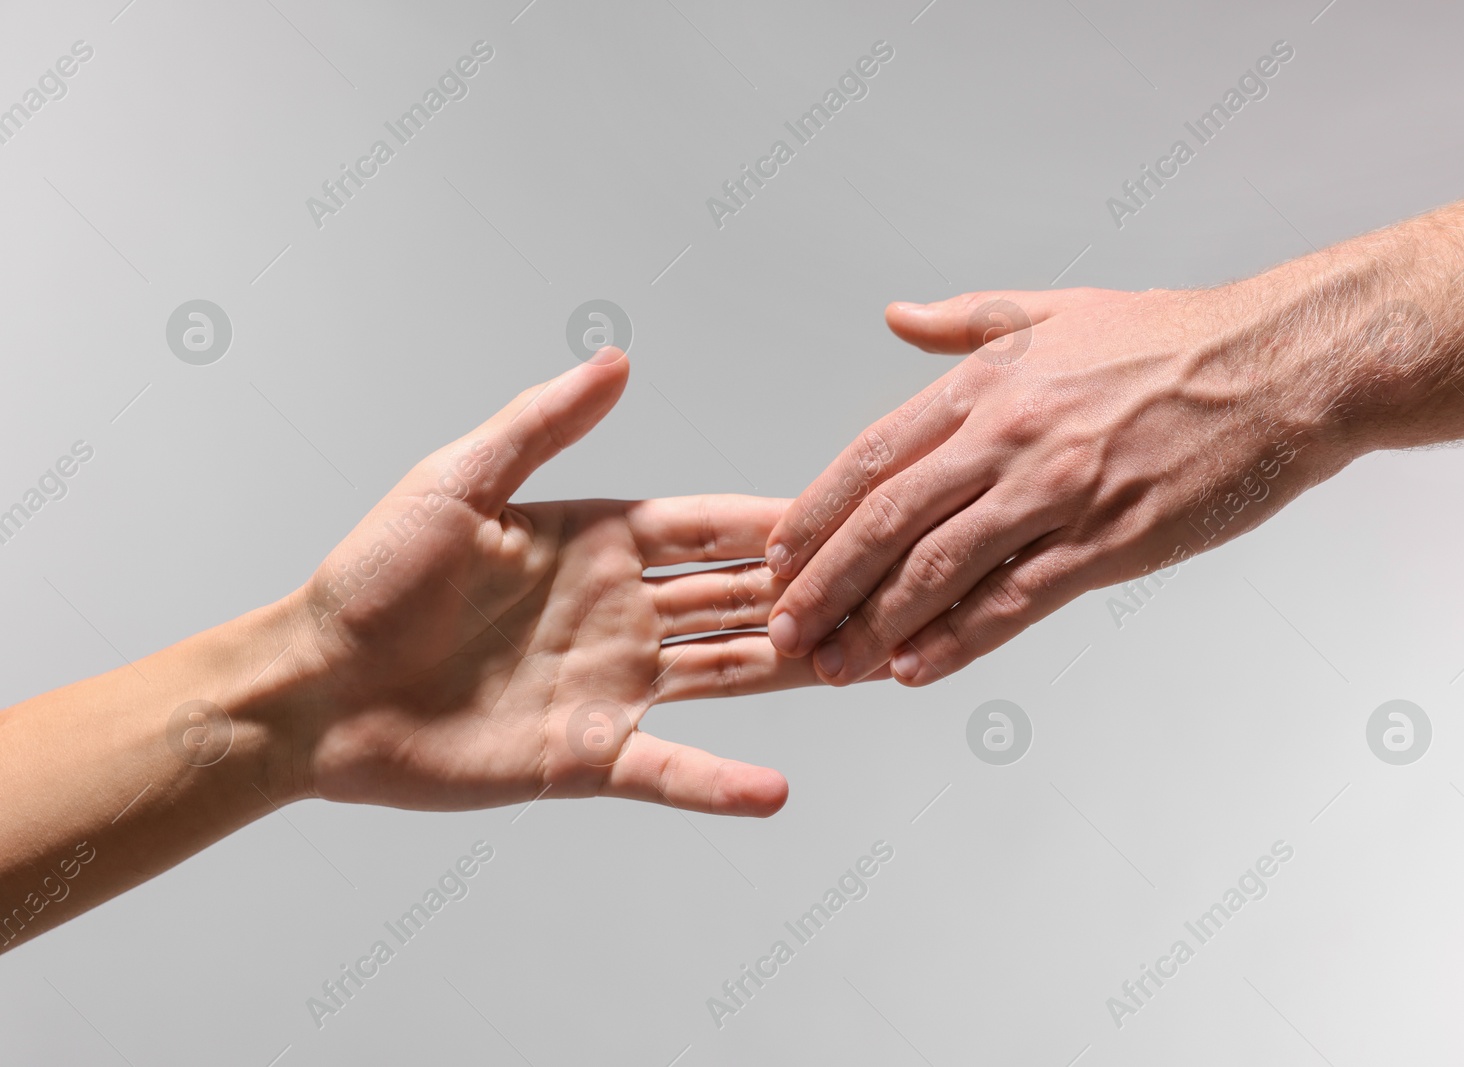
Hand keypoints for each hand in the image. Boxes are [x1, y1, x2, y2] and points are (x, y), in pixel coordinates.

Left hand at [284, 349, 838, 816]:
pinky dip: (720, 785)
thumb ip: (542, 425)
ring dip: (792, 672)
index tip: (840, 513)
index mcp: (595, 542)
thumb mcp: (457, 482)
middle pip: (734, 598)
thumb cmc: (369, 577)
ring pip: (725, 675)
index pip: (706, 526)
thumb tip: (616, 359)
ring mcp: (608, 684)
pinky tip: (775, 791)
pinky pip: (667, 769)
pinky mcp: (584, 754)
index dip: (768, 523)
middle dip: (805, 594)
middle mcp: (616, 611)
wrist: (312, 686)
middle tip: (885, 589)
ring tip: (864, 669)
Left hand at [762, 286, 1343, 685]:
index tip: (777, 557)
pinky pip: (1015, 601)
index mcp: (987, 384)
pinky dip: (959, 640)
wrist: (1280, 364)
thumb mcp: (1055, 309)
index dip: (815, 515)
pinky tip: (916, 669)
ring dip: (876, 625)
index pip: (872, 458)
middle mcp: (1009, 437)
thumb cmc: (1171, 338)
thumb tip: (898, 315)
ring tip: (834, 665)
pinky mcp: (1109, 541)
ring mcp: (1058, 491)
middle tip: (785, 630)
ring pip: (940, 569)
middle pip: (888, 521)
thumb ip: (965, 320)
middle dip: (825, 583)